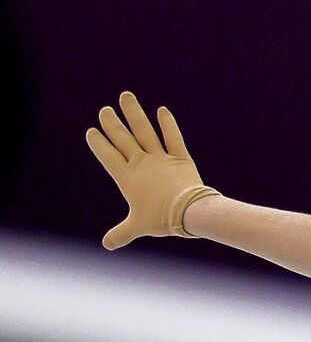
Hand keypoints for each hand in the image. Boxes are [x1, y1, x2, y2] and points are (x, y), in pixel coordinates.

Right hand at [85, 91, 219, 249]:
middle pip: (123, 138)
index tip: (92, 131)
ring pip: (144, 131)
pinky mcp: (181, 157)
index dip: (99, 143)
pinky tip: (162, 110)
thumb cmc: (160, 220)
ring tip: (126, 96)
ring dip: (134, 114)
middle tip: (104, 110)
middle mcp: (141, 163)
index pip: (107, 155)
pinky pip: (174, 138)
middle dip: (112, 123)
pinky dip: (168, 124)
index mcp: (127, 177)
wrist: (187, 212)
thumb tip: (107, 245)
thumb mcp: (137, 226)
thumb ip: (121, 233)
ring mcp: (161, 158)